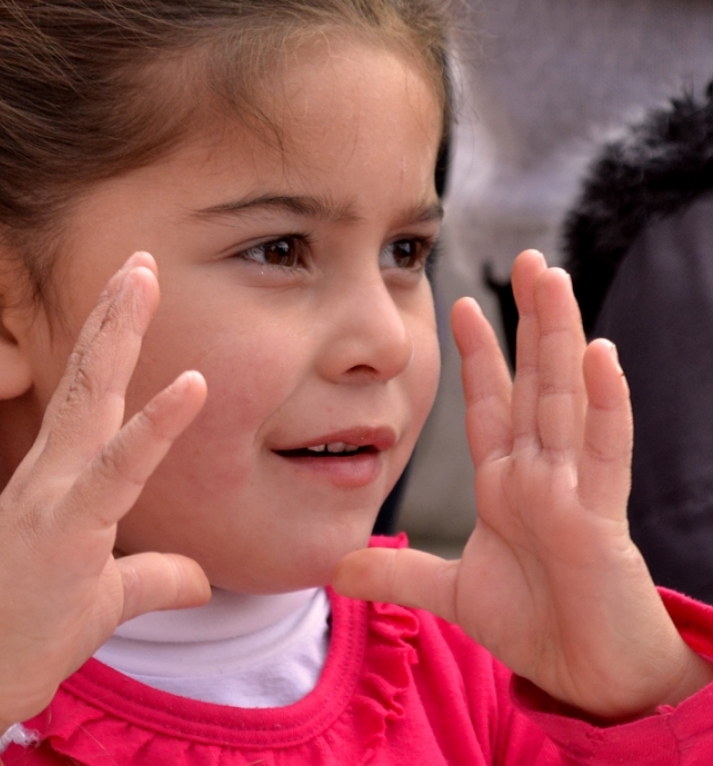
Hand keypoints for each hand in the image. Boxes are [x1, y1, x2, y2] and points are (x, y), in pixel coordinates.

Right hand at [0, 253, 209, 764]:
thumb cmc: (26, 631)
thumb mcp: (105, 596)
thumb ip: (155, 575)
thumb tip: (202, 578)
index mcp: (59, 477)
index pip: (89, 393)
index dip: (113, 337)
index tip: (133, 286)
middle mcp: (52, 472)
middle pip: (89, 375)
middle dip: (115, 311)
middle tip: (140, 256)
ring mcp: (53, 495)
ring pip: (93, 399)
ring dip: (120, 332)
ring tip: (143, 275)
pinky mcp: (63, 531)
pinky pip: (118, 470)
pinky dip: (156, 425)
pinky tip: (192, 385)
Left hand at [333, 249, 710, 718]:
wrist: (587, 678)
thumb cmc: (537, 625)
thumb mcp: (453, 590)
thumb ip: (400, 571)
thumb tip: (334, 568)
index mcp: (508, 481)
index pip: (491, 403)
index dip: (479, 354)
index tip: (460, 304)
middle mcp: (540, 472)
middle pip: (534, 382)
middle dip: (529, 320)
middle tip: (528, 260)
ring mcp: (572, 490)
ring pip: (566, 399)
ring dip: (560, 338)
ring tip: (554, 281)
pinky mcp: (599, 521)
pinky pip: (604, 453)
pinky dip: (604, 405)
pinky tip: (600, 355)